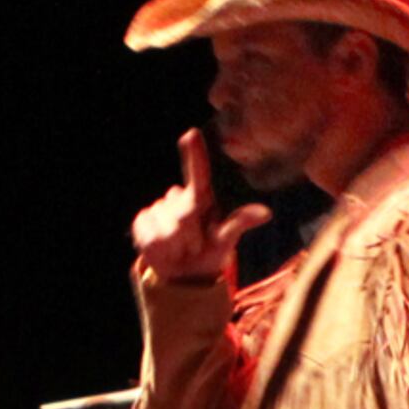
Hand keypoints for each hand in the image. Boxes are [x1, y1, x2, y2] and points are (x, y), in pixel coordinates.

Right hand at [131, 127, 271, 286]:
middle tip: (194, 247)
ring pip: (166, 227)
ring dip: (175, 245)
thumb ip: (240, 223)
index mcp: (201, 198)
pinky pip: (149, 235)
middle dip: (190, 236)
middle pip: (183, 212)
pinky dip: (158, 248)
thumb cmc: (209, 254)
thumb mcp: (226, 242)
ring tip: (179, 249)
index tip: (191, 133)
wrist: (183, 275)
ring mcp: (158, 209)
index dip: (195, 154)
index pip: (198, 174)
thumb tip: (267, 213)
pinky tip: (164, 249)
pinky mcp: (142, 221)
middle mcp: (178, 198)